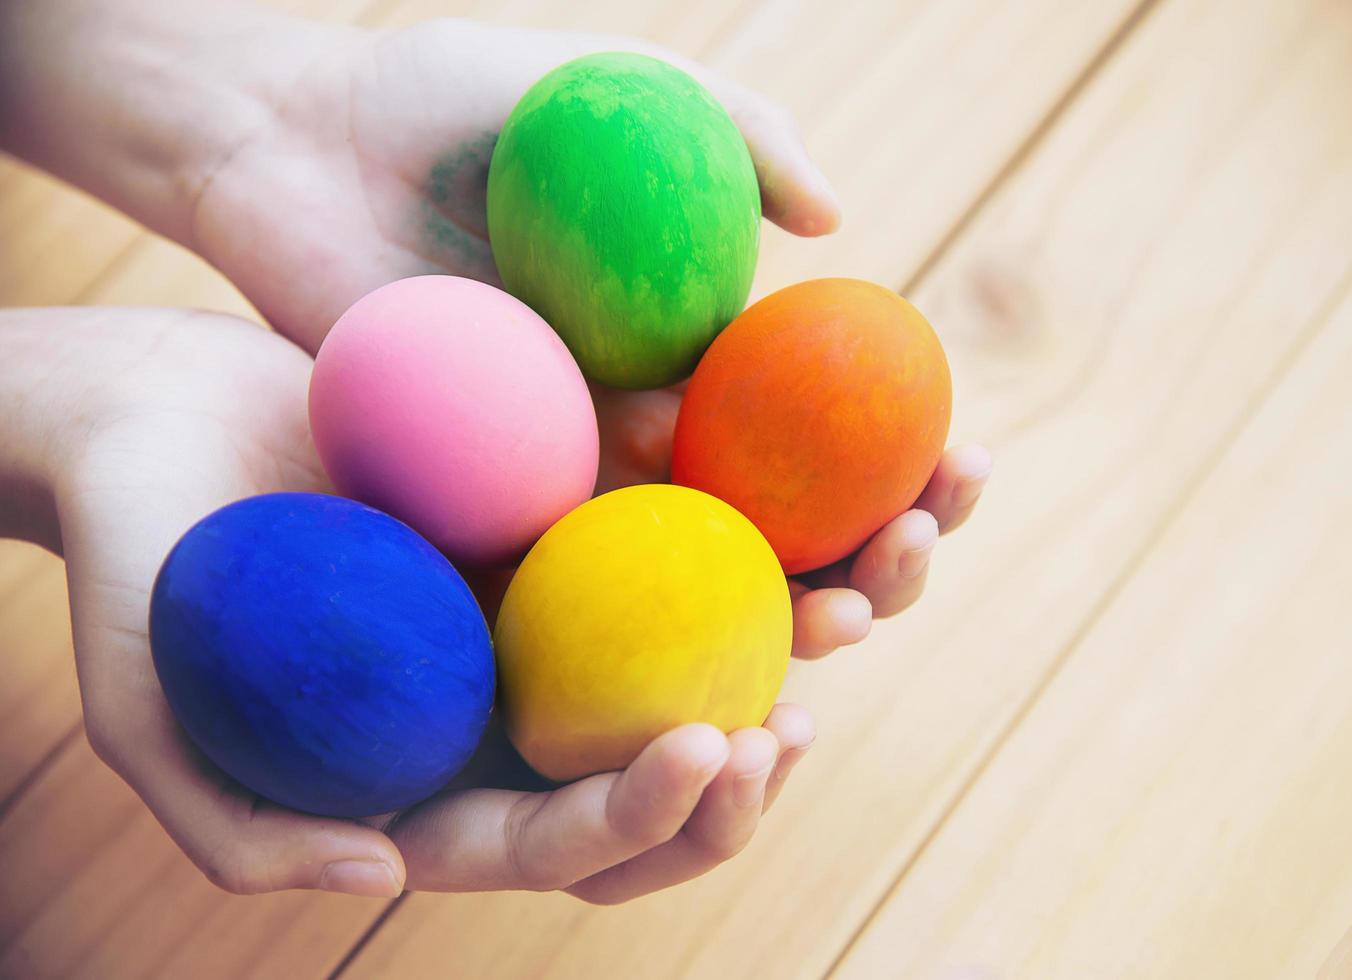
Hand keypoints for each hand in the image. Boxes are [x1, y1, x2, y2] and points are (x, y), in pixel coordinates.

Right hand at [4, 307, 812, 900]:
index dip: (641, 821)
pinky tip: (835, 480)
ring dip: (808, 631)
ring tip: (889, 574)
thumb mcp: (143, 700)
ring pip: (703, 653)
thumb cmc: (134, 555)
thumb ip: (235, 822)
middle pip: (659, 777)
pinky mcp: (575, 511)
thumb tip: (378, 882)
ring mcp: (554, 613)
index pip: (561, 840)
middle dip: (749, 770)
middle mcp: (516, 710)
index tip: (709, 749)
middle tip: (806, 712)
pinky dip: (767, 517)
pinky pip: (685, 529)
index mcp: (440, 781)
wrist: (152, 412)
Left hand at [187, 14, 991, 653]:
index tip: (963, 468)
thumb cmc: (448, 97)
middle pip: (778, 514)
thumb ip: (739, 134)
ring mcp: (561, 461)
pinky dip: (634, 613)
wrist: (288, 136)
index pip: (820, 420)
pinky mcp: (476, 494)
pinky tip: (702, 641)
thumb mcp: (622, 88)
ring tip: (840, 624)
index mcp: (687, 335)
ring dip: (773, 612)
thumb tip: (837, 222)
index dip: (901, 456)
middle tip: (908, 562)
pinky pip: (566, 562)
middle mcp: (638, 412)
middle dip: (864, 554)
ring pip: (687, 569)